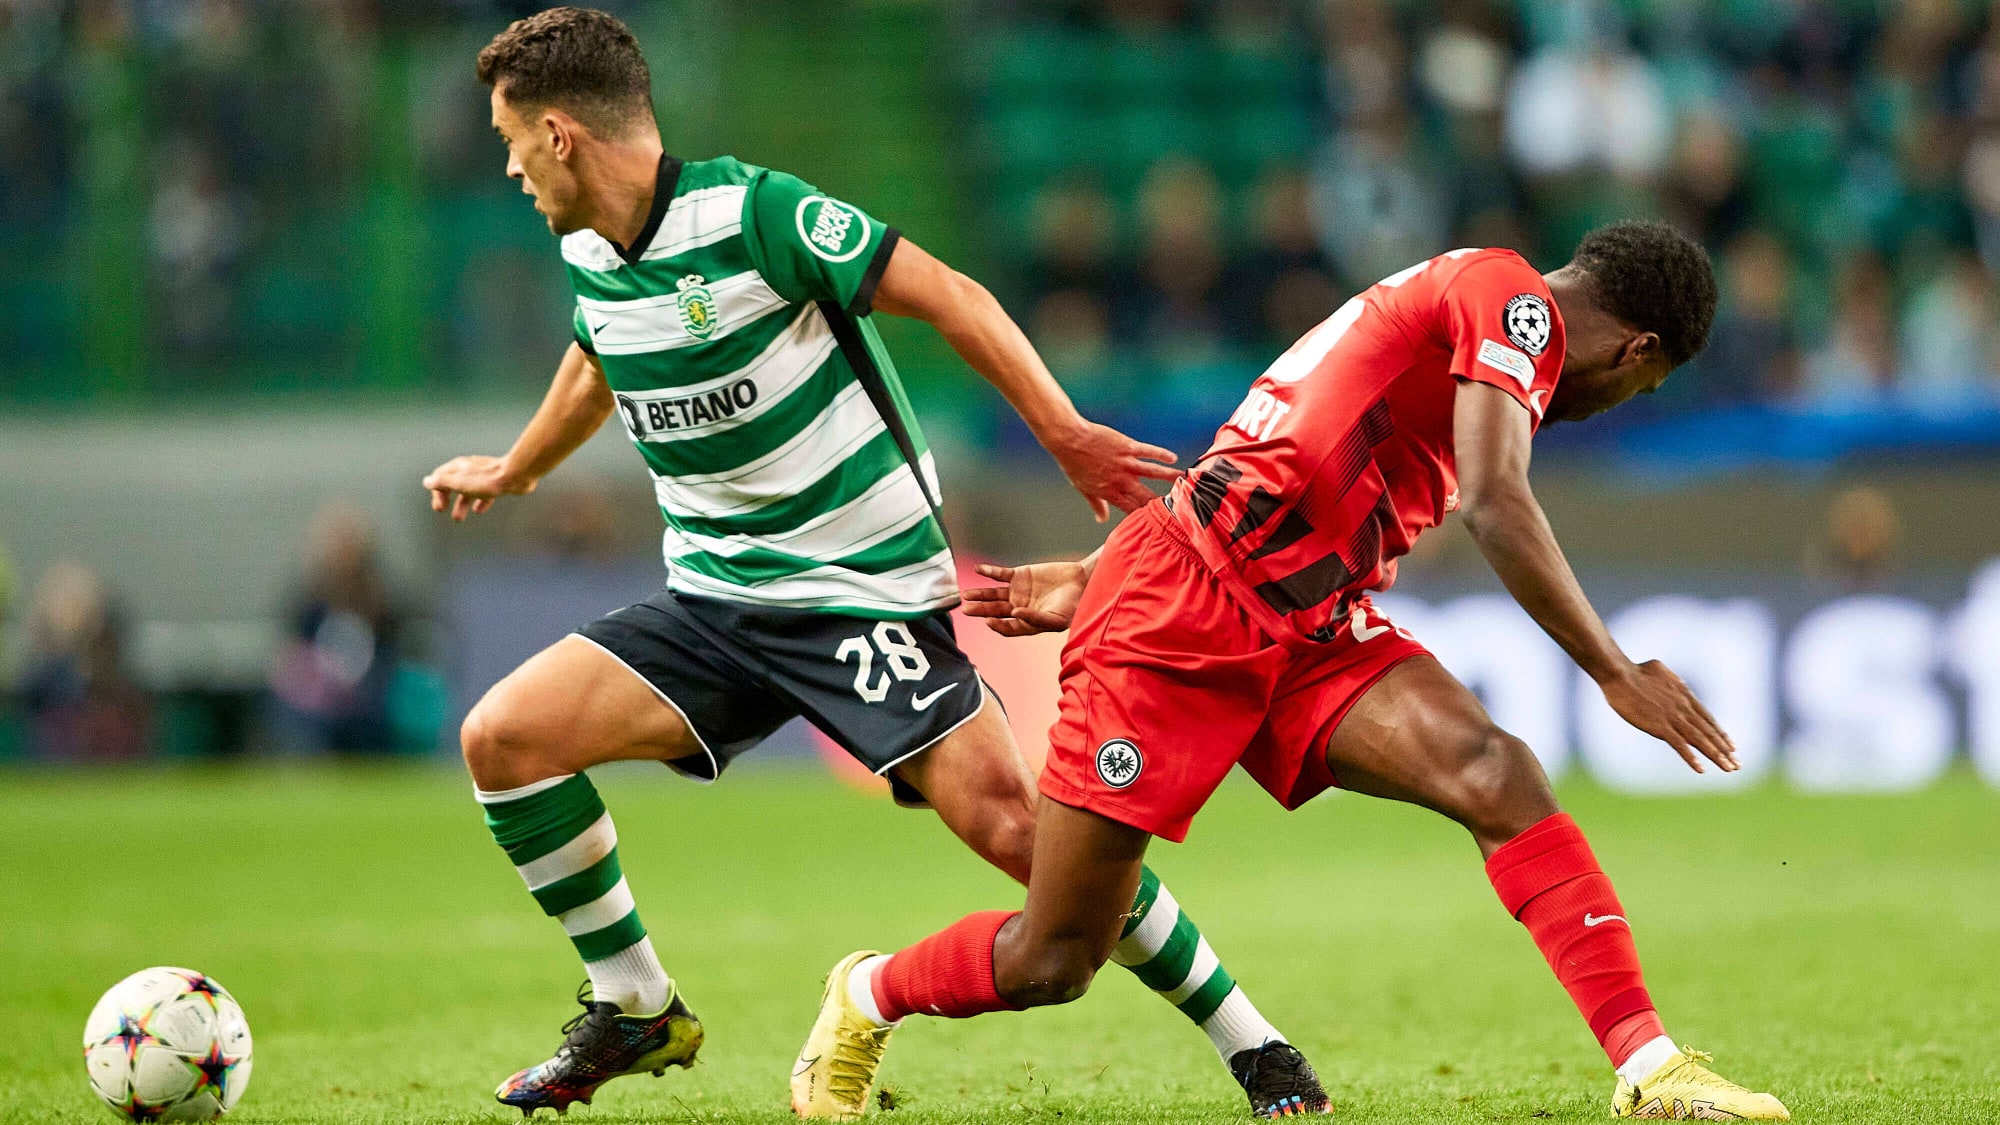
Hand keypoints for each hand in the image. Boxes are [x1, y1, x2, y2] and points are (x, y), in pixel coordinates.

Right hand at [422, 455, 532, 520]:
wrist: (516, 475)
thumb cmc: (487, 479)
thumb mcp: (459, 482)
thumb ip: (442, 482)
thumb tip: (427, 481)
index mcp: (459, 467)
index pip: (440, 477)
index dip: (436, 492)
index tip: (440, 507)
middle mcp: (470, 468)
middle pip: (452, 483)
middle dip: (446, 498)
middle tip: (442, 510)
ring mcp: (484, 475)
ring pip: (468, 490)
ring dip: (461, 504)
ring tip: (458, 518)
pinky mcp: (497, 482)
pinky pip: (485, 492)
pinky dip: (479, 501)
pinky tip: (479, 510)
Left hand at [960, 560, 1087, 636]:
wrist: (1081, 582)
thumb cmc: (1072, 606)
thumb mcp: (1056, 618)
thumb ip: (1035, 618)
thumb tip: (1015, 614)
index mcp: (1026, 623)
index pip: (1007, 627)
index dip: (997, 626)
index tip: (989, 622)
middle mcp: (1018, 608)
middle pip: (995, 610)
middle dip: (980, 610)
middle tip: (966, 610)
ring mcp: (1017, 592)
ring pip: (994, 594)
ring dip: (980, 594)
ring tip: (967, 595)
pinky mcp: (1019, 575)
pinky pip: (1000, 574)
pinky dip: (989, 572)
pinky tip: (978, 570)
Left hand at [1045, 421, 1179, 521]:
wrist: (1069, 440)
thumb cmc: (1074, 464)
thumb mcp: (1083, 488)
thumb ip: (1096, 504)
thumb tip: (1101, 519)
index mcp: (1110, 493)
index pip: (1132, 509)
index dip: (1146, 517)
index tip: (1158, 521)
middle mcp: (1121, 481)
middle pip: (1146, 495)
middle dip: (1162, 503)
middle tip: (1178, 506)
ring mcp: (1126, 463)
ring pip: (1153, 472)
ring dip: (1170, 477)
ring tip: (1184, 481)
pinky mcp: (1128, 446)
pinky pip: (1148, 452)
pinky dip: (1162, 455)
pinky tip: (1173, 459)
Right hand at [1599, 660, 1738, 773]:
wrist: (1620, 674)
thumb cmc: (1635, 670)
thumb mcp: (1662, 671)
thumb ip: (1673, 680)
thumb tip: (1676, 682)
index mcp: (1685, 695)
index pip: (1708, 719)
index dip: (1721, 734)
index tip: (1732, 747)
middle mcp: (1684, 708)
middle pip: (1709, 732)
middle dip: (1725, 750)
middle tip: (1737, 764)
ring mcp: (1673, 718)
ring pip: (1700, 740)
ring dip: (1716, 756)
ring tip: (1729, 768)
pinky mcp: (1660, 727)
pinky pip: (1679, 746)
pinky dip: (1691, 758)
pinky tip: (1701, 769)